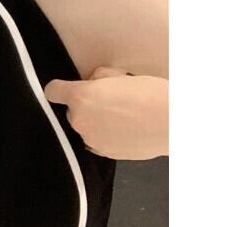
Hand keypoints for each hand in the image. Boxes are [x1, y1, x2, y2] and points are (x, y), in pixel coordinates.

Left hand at [43, 66, 168, 159]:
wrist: (173, 123)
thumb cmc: (149, 93)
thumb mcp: (119, 74)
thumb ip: (98, 77)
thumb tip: (93, 82)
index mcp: (81, 97)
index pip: (53, 91)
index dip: (59, 89)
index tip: (65, 89)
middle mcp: (80, 120)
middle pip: (72, 111)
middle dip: (85, 105)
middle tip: (110, 100)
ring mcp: (91, 139)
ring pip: (85, 127)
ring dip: (96, 121)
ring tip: (122, 116)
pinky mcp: (105, 153)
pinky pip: (97, 141)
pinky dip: (105, 135)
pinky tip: (125, 130)